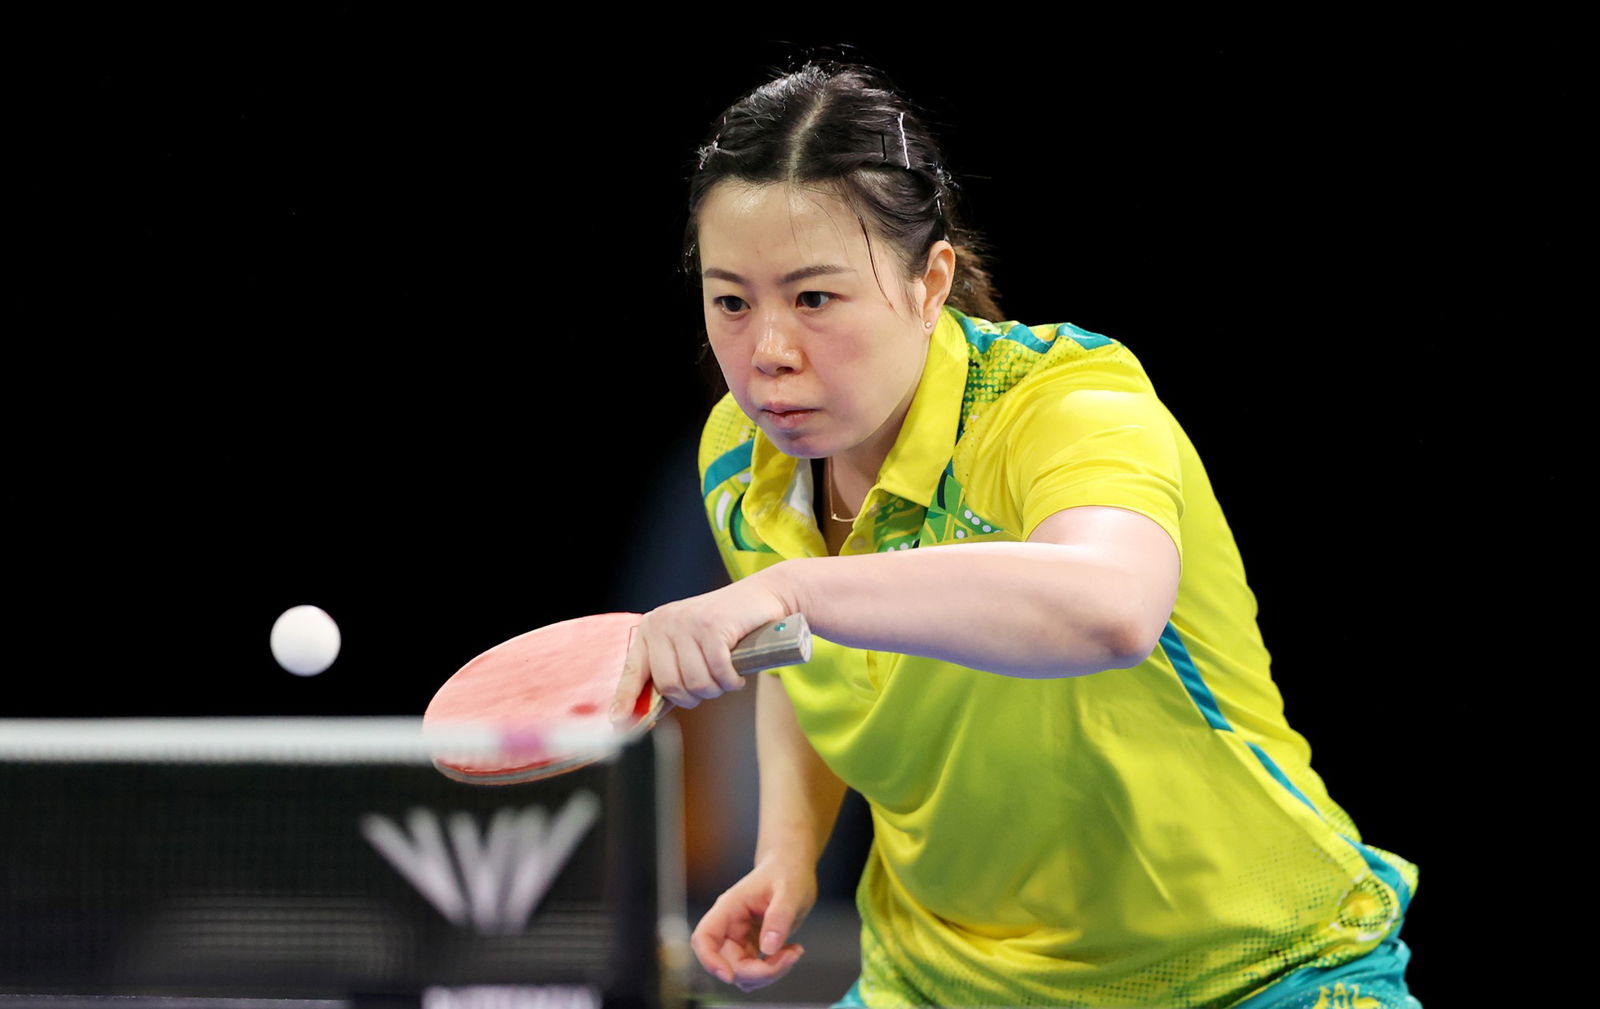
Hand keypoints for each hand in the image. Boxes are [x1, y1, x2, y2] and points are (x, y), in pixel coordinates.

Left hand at [609, 572, 792, 721]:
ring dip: (715, 690)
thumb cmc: (723, 629)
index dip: (625, 699)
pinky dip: (731, 682)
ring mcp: (687, 623)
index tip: (619, 723)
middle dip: (692, 697)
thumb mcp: (688, 647)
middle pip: (669, 685)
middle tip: (709, 689)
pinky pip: (718, 672)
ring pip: (695, 682)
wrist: (759, 597)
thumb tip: (647, 714)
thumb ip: (669, 674)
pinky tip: (736, 676)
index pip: (633, 670)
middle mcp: (663, 624)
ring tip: (724, 678)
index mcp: (651, 629)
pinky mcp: (712, 626)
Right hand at [693, 856, 814, 990]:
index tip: (729, 976)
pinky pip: (756, 972)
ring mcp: (740, 939)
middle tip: (790, 957)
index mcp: (729, 908)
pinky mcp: (752, 947)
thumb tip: (768, 948)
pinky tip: (791, 951)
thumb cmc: (787, 873)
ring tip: (794, 951)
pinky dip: (774, 970)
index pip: (704, 937)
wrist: (791, 869)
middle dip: (759, 971)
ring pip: (742, 973)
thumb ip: (778, 918)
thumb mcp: (789, 892)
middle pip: (728, 963)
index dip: (709, 961)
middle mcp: (730, 926)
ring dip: (769, 973)